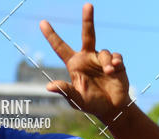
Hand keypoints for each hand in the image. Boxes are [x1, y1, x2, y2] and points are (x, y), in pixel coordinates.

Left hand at [40, 4, 129, 122]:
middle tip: (88, 5)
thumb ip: (65, 91)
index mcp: (75, 65)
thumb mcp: (76, 100)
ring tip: (109, 73)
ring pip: (103, 52)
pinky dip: (115, 62)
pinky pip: (115, 56)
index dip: (52, 36)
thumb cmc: (91, 104)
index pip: (61, 48)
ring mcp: (101, 59)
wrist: (112, 108)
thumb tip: (49, 86)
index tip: (42, 23)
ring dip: (106, 62)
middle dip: (88, 19)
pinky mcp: (116, 62)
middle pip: (88, 34)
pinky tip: (114, 70)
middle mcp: (87, 58)